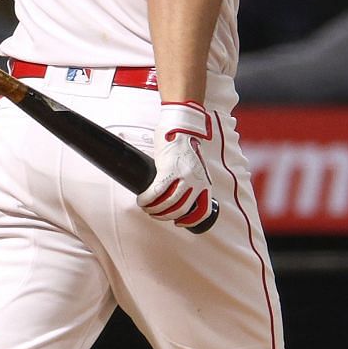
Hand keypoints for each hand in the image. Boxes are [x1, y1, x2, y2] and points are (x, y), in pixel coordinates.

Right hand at [136, 101, 215, 227]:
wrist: (181, 126)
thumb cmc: (185, 145)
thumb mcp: (195, 167)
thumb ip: (191, 181)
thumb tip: (178, 195)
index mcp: (205, 182)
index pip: (202, 211)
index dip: (190, 221)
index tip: (178, 223)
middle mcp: (197, 181)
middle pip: (180, 210)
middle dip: (165, 216)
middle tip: (154, 214)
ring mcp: (184, 176)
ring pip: (168, 203)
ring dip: (154, 209)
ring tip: (146, 207)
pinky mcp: (169, 169)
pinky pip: (156, 191)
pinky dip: (147, 199)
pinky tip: (142, 200)